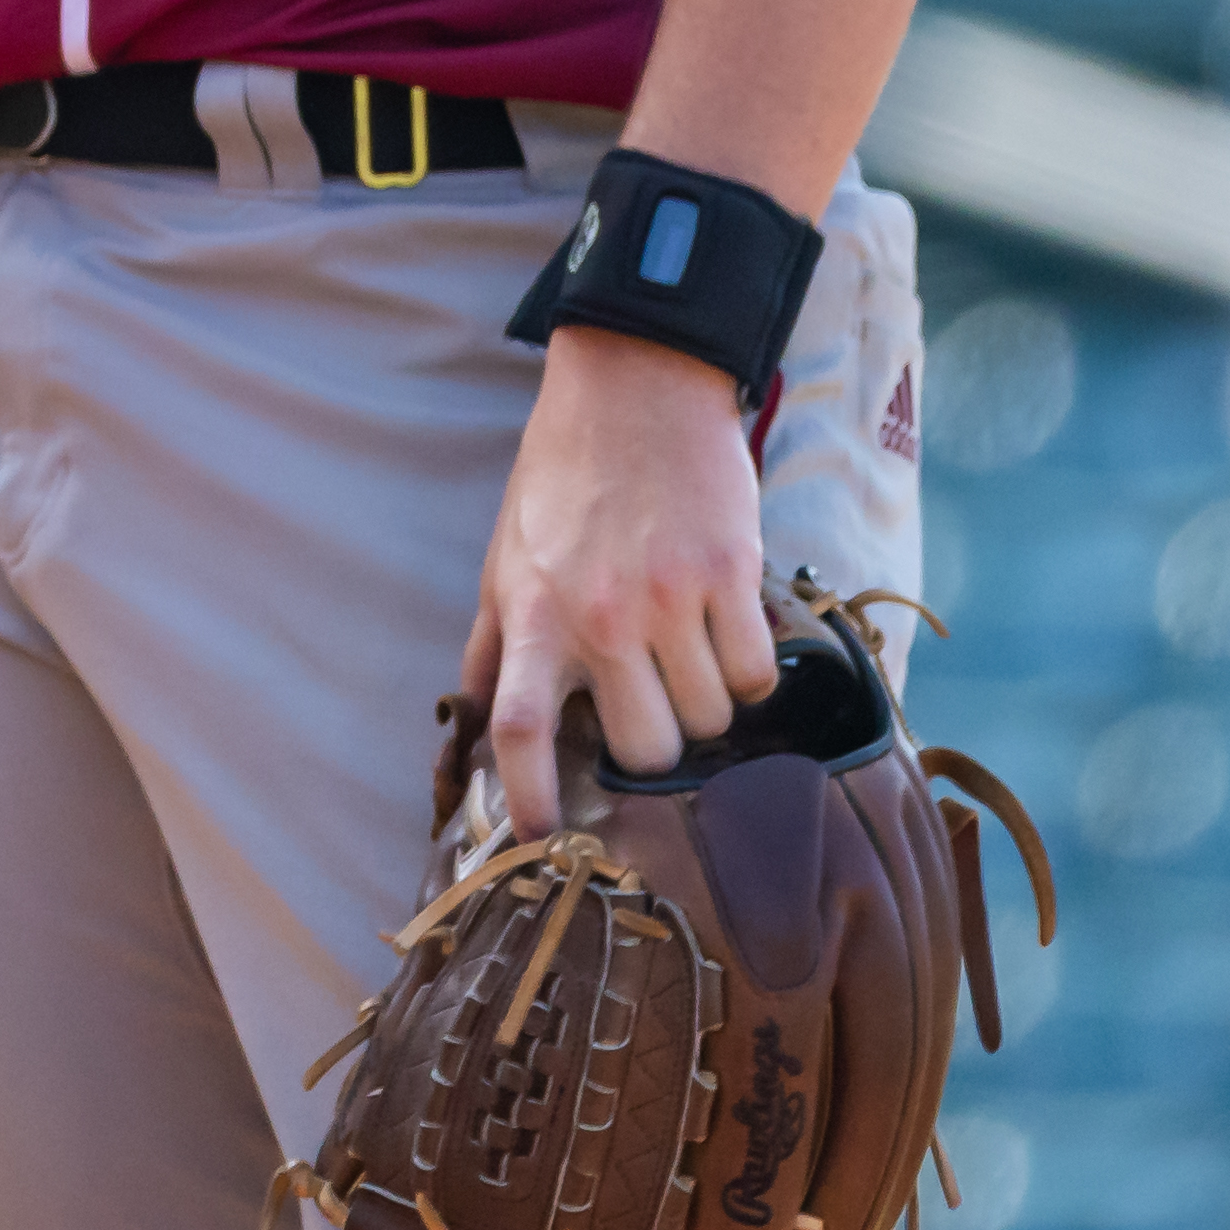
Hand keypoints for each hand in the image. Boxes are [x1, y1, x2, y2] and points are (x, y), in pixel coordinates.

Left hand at [465, 325, 776, 838]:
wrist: (636, 385)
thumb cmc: (563, 476)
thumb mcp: (505, 557)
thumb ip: (495, 646)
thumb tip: (474, 721)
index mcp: (534, 615)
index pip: (521, 732)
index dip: (529, 802)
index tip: (544, 843)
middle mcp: (601, 616)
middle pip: (645, 748)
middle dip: (654, 745)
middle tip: (652, 706)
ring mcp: (671, 598)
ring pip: (708, 720)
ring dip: (704, 706)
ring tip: (689, 656)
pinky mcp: (732, 574)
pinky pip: (754, 676)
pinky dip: (748, 676)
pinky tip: (729, 639)